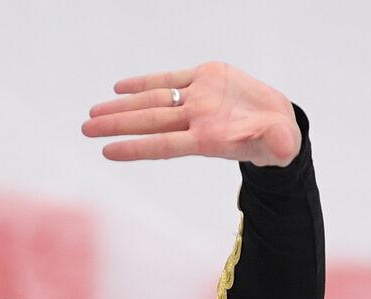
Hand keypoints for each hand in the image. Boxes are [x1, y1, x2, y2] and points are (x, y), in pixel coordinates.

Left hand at [81, 61, 299, 167]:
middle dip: (117, 123)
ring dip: (122, 107)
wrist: (279, 120)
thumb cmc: (274, 140)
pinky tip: (118, 87)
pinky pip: (168, 78)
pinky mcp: (206, 75)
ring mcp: (199, 97)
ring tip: (92, 113)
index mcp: (208, 139)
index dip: (136, 147)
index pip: (165, 145)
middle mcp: (196, 118)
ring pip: (153, 101)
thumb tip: (285, 146)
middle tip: (85, 128)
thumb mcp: (280, 144)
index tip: (106, 151)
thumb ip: (279, 144)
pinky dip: (143, 82)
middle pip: (150, 121)